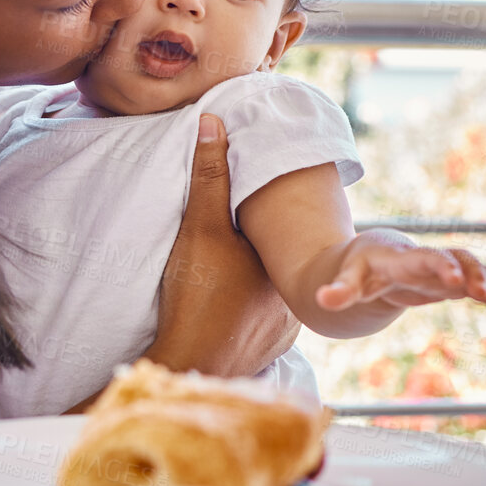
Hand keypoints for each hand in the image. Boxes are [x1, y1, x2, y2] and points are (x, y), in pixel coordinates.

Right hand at [147, 114, 298, 376]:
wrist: (189, 364)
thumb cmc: (198, 295)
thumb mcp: (199, 228)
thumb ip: (208, 177)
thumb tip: (214, 122)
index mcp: (286, 262)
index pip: (285, 231)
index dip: (267, 219)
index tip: (250, 212)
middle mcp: (295, 295)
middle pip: (278, 262)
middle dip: (258, 253)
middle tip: (233, 245)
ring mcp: (285, 328)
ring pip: (272, 294)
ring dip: (255, 287)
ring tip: (228, 278)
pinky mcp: (270, 351)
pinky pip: (264, 324)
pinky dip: (248, 316)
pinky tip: (228, 309)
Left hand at [315, 232, 485, 328]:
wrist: (376, 254)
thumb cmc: (360, 267)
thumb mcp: (348, 278)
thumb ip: (339, 289)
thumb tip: (322, 300)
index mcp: (403, 257)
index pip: (425, 258)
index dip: (442, 267)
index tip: (457, 281)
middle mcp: (431, 259)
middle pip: (460, 258)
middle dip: (475, 274)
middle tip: (484, 295)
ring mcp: (447, 268)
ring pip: (480, 271)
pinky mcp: (456, 281)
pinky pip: (484, 286)